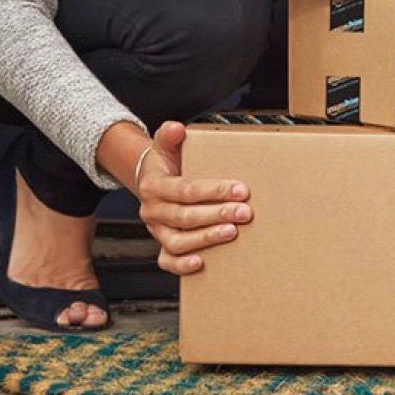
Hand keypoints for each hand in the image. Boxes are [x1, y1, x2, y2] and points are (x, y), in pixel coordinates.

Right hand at [134, 121, 252, 275]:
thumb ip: (170, 135)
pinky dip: (182, 265)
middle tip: (245, 212)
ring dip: (206, 238)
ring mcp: (156, 230)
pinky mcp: (161, 245)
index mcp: (153, 185)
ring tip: (232, 232)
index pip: (186, 189)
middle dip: (218, 214)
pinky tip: (201, 262)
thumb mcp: (165, 144)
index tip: (240, 190)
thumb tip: (177, 128)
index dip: (214, 190)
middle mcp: (152, 210)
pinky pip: (167, 261)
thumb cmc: (165, 163)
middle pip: (185, 216)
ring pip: (178, 241)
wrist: (150, 179)